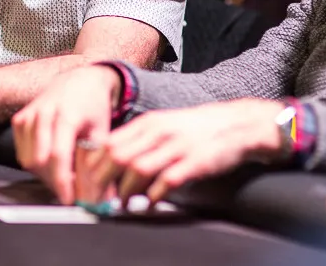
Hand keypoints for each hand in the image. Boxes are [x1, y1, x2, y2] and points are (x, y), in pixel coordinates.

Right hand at [11, 65, 119, 203]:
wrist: (79, 80)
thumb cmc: (93, 106)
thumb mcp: (101, 133)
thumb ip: (97, 165)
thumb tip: (99, 198)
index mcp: (66, 114)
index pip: (58, 155)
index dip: (62, 181)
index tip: (69, 199)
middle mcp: (43, 113)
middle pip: (40, 161)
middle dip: (55, 181)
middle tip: (71, 189)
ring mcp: (28, 115)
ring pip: (28, 159)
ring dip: (45, 174)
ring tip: (63, 173)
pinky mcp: (19, 119)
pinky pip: (22, 152)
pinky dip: (35, 163)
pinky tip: (51, 161)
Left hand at [80, 98, 284, 204]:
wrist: (236, 125)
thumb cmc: (195, 129)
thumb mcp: (164, 124)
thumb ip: (140, 138)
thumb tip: (112, 157)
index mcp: (149, 122)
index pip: (111, 142)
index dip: (96, 164)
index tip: (89, 180)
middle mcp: (159, 132)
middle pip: (119, 156)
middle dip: (105, 180)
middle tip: (100, 196)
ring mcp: (176, 147)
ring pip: (138, 169)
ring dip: (126, 191)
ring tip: (121, 203)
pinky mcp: (194, 162)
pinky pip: (166, 181)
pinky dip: (154, 195)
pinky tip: (149, 203)